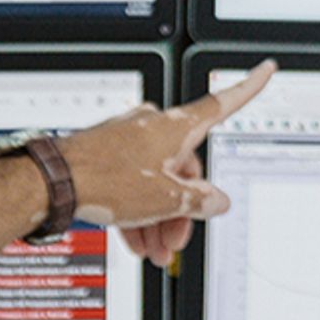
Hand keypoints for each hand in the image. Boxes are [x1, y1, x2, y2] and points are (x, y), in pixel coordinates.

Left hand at [61, 61, 278, 258]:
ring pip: (157, 181)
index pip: (222, 104)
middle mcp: (153, 128)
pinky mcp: (107, 155)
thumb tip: (217, 200)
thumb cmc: (104, 180)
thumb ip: (197, 201)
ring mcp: (128, 140)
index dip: (248, 87)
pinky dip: (139, 212)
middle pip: (185, 167)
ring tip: (155, 250)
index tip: (266, 69)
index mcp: (174, 128)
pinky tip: (136, 240)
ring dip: (160, 219)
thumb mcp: (164, 199)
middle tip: (178, 237)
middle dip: (184, 207)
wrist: (53, 183)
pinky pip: (134, 184)